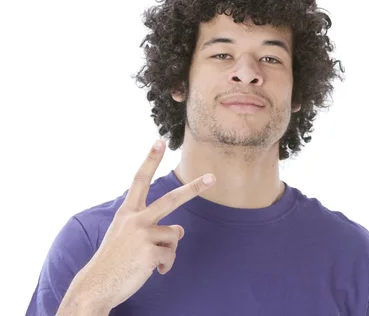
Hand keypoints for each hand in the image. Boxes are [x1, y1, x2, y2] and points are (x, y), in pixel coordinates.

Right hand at [72, 139, 215, 310]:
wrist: (96, 285)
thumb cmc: (114, 260)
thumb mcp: (126, 236)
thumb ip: (151, 227)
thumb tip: (180, 230)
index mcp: (127, 212)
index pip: (139, 180)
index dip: (149, 160)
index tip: (160, 141)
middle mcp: (135, 219)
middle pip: (172, 199)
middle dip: (195, 188)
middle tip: (213, 176)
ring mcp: (143, 234)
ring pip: (175, 235)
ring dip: (167, 250)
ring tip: (146, 260)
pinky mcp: (151, 251)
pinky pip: (170, 256)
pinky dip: (164, 266)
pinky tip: (148, 271)